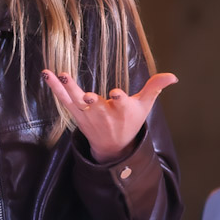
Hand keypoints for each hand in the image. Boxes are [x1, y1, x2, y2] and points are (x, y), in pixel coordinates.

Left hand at [43, 70, 177, 161]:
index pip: (121, 104)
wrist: (112, 145)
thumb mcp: (145, 105)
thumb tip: (173, 76)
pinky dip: (55, 88)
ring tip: (57, 74)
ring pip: (75, 101)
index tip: (116, 93)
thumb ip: (155, 87)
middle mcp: (104, 114)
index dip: (119, 99)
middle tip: (85, 95)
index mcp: (122, 111)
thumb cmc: (131, 121)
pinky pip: (63, 100)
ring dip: (65, 88)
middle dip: (90, 100)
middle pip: (95, 106)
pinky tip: (46, 74)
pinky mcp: (76, 114)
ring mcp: (87, 115)